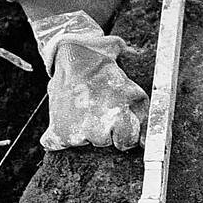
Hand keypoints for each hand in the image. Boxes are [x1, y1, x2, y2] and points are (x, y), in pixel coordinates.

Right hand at [30, 11, 149, 150]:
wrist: (74, 57)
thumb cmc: (106, 73)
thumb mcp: (133, 91)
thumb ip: (143, 118)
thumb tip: (145, 143)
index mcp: (116, 119)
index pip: (127, 142)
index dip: (125, 130)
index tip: (119, 118)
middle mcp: (94, 130)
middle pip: (104, 143)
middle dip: (105, 129)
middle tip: (100, 108)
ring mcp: (73, 134)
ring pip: (83, 143)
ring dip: (85, 131)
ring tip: (85, 109)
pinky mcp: (56, 132)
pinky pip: (58, 144)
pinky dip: (62, 134)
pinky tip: (69, 117)